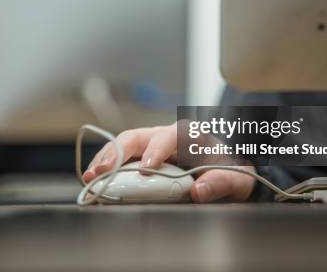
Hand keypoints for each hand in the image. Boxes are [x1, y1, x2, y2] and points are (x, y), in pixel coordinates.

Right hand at [82, 123, 255, 201]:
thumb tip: (199, 191)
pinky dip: (106, 169)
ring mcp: (150, 146)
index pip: (168, 137)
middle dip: (116, 153)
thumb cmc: (230, 170)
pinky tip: (95, 181)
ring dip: (104, 160)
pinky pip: (121, 159)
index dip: (155, 152)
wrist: (228, 169)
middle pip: (135, 138)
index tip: (146, 169)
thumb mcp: (237, 178)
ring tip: (90, 177)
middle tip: (101, 171)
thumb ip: (221, 182)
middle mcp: (164, 136)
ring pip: (122, 147)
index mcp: (187, 135)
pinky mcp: (141, 158)